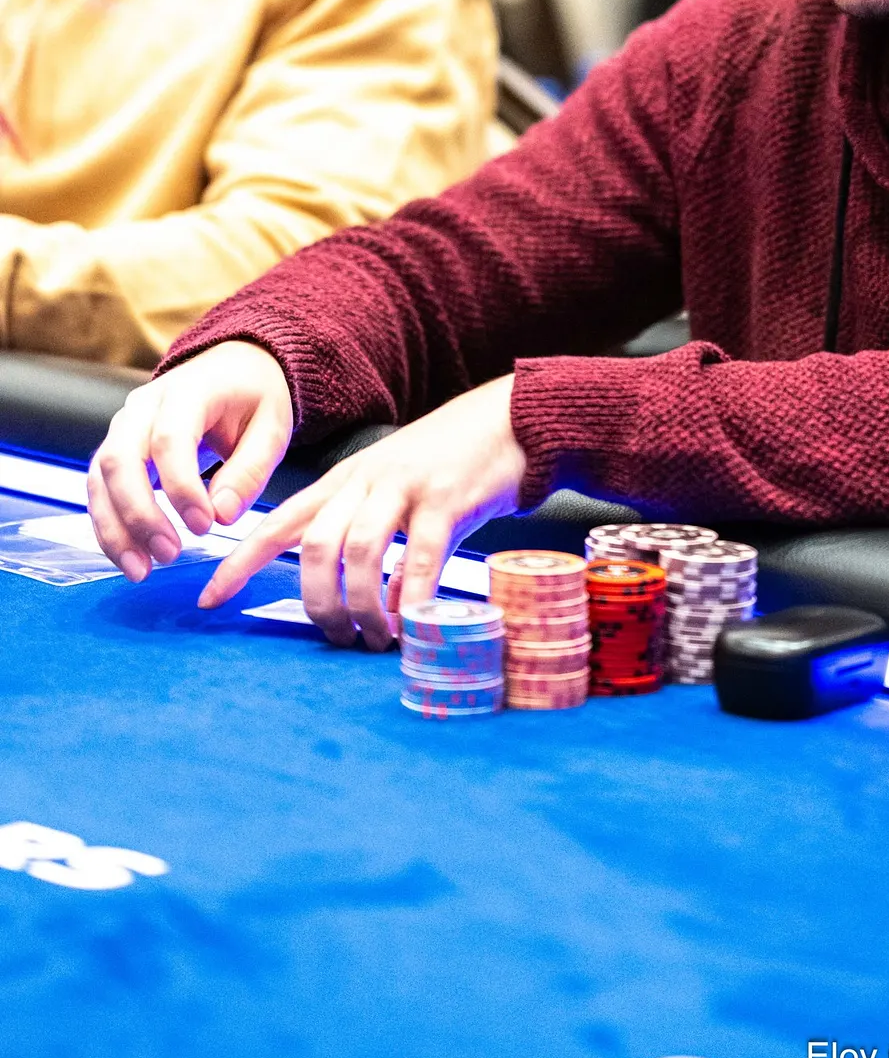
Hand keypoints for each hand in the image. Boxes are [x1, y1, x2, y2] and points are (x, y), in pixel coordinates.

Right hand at [88, 344, 294, 579]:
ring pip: (101, 478)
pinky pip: (100, 488)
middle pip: (121, 459)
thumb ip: (250, 470)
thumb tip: (221, 517)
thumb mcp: (272, 426)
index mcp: (189, 389)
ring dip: (115, 528)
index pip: (170, 439)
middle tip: (170, 554)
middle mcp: (145, 404)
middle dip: (139, 514)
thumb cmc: (254, 397)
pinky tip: (131, 556)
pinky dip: (109, 525)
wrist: (234, 368)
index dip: (182, 488)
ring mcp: (124, 425)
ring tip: (143, 570)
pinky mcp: (117, 447)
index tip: (204, 527)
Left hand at [195, 376, 525, 649]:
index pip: (279, 522)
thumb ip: (373, 534)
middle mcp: (367, 480)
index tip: (209, 601)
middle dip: (317, 602)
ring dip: (363, 605)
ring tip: (377, 638)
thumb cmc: (451, 462)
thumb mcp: (395, 489)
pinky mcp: (448, 497)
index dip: (241, 563)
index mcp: (345, 480)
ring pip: (360, 551)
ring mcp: (406, 486)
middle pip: (316, 545)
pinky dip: (411, 596)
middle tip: (337, 638)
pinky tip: (415, 622)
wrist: (511, 418)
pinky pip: (419, 555)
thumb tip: (373, 602)